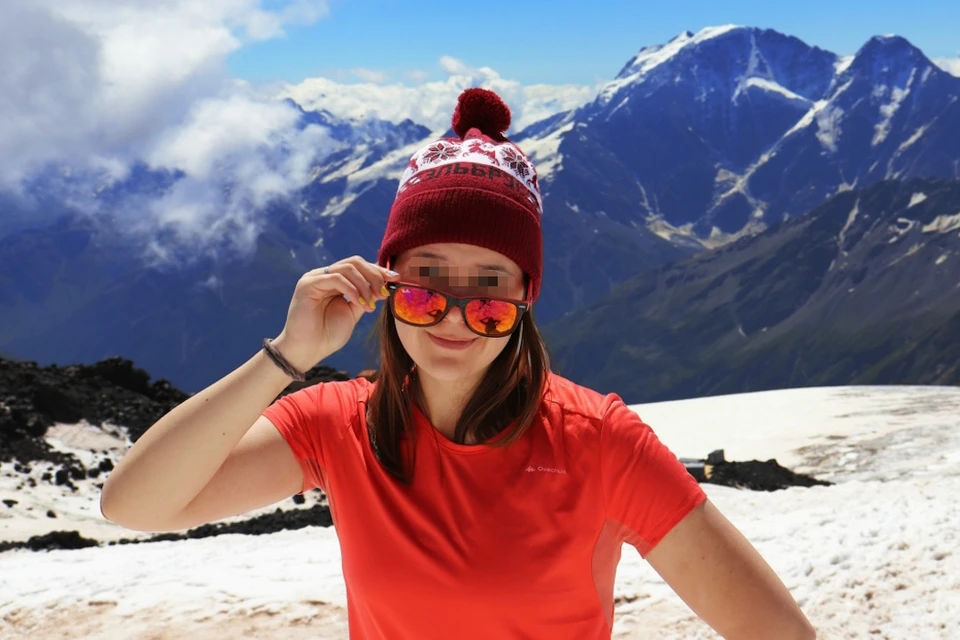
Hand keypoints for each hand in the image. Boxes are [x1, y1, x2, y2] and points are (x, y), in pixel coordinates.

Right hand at [271, 256, 398, 371]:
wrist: (307, 352)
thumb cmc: (327, 336)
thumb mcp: (352, 313)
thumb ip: (364, 297)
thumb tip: (383, 285)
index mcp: (334, 281)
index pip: (359, 266)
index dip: (378, 271)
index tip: (395, 279)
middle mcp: (324, 275)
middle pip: (354, 262)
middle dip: (374, 275)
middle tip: (384, 293)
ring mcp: (314, 278)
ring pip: (347, 268)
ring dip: (365, 285)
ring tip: (370, 304)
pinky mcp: (307, 285)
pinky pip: (336, 278)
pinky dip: (352, 289)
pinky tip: (359, 303)